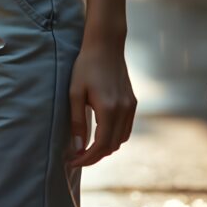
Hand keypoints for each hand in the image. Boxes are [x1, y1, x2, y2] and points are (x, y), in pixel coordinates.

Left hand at [65, 40, 136, 167]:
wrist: (105, 45)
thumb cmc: (86, 66)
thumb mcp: (75, 92)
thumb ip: (77, 121)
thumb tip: (78, 147)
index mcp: (108, 109)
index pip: (101, 146)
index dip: (87, 158)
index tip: (73, 161)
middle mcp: (123, 110)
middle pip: (112, 146)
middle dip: (95, 156)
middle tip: (77, 157)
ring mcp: (131, 106)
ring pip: (121, 139)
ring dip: (106, 148)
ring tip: (88, 148)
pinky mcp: (133, 102)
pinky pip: (126, 128)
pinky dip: (115, 137)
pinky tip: (102, 134)